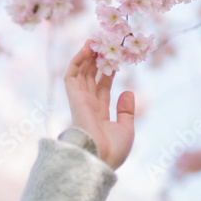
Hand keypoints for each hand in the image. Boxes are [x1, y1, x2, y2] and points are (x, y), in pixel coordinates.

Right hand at [63, 39, 134, 170]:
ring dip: (86, 57)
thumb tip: (128, 91)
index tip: (115, 58)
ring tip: (94, 41)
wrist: (99, 160)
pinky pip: (72, 75)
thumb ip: (126, 110)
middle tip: (104, 44)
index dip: (108, 72)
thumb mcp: (126, 129)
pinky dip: (77, 61)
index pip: (102, 88)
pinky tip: (86, 49)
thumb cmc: (113, 150)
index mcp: (99, 114)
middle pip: (90, 78)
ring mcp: (79, 102)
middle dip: (96, 61)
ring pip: (80, 73)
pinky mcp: (74, 99)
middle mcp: (88, 106)